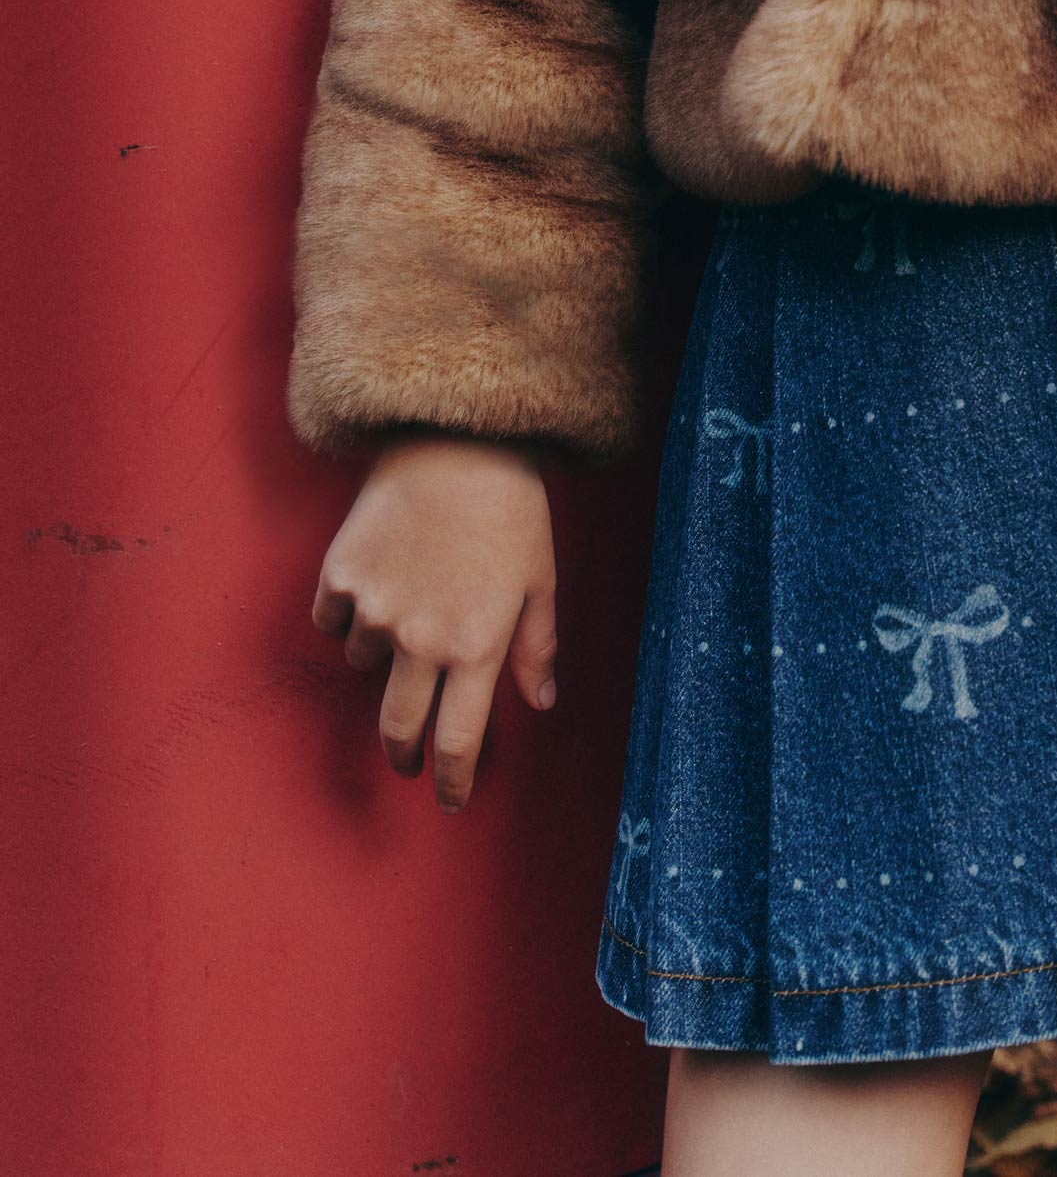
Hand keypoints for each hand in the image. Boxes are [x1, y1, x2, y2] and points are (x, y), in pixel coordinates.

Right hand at [310, 431, 558, 811]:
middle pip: (398, 728)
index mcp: (476, 646)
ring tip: (408, 612)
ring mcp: (374, 610)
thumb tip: (540, 703)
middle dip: (404, 754)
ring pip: (364, 665)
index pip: (457, 741)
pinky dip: (347, 616)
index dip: (451, 780)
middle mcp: (420, 640)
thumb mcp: (541, 580)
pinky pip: (332, 622)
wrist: (456, 440)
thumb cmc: (511, 508)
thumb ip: (537, 649)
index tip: (449, 799)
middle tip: (409, 759)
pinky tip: (373, 587)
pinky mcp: (339, 578)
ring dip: (382, 657)